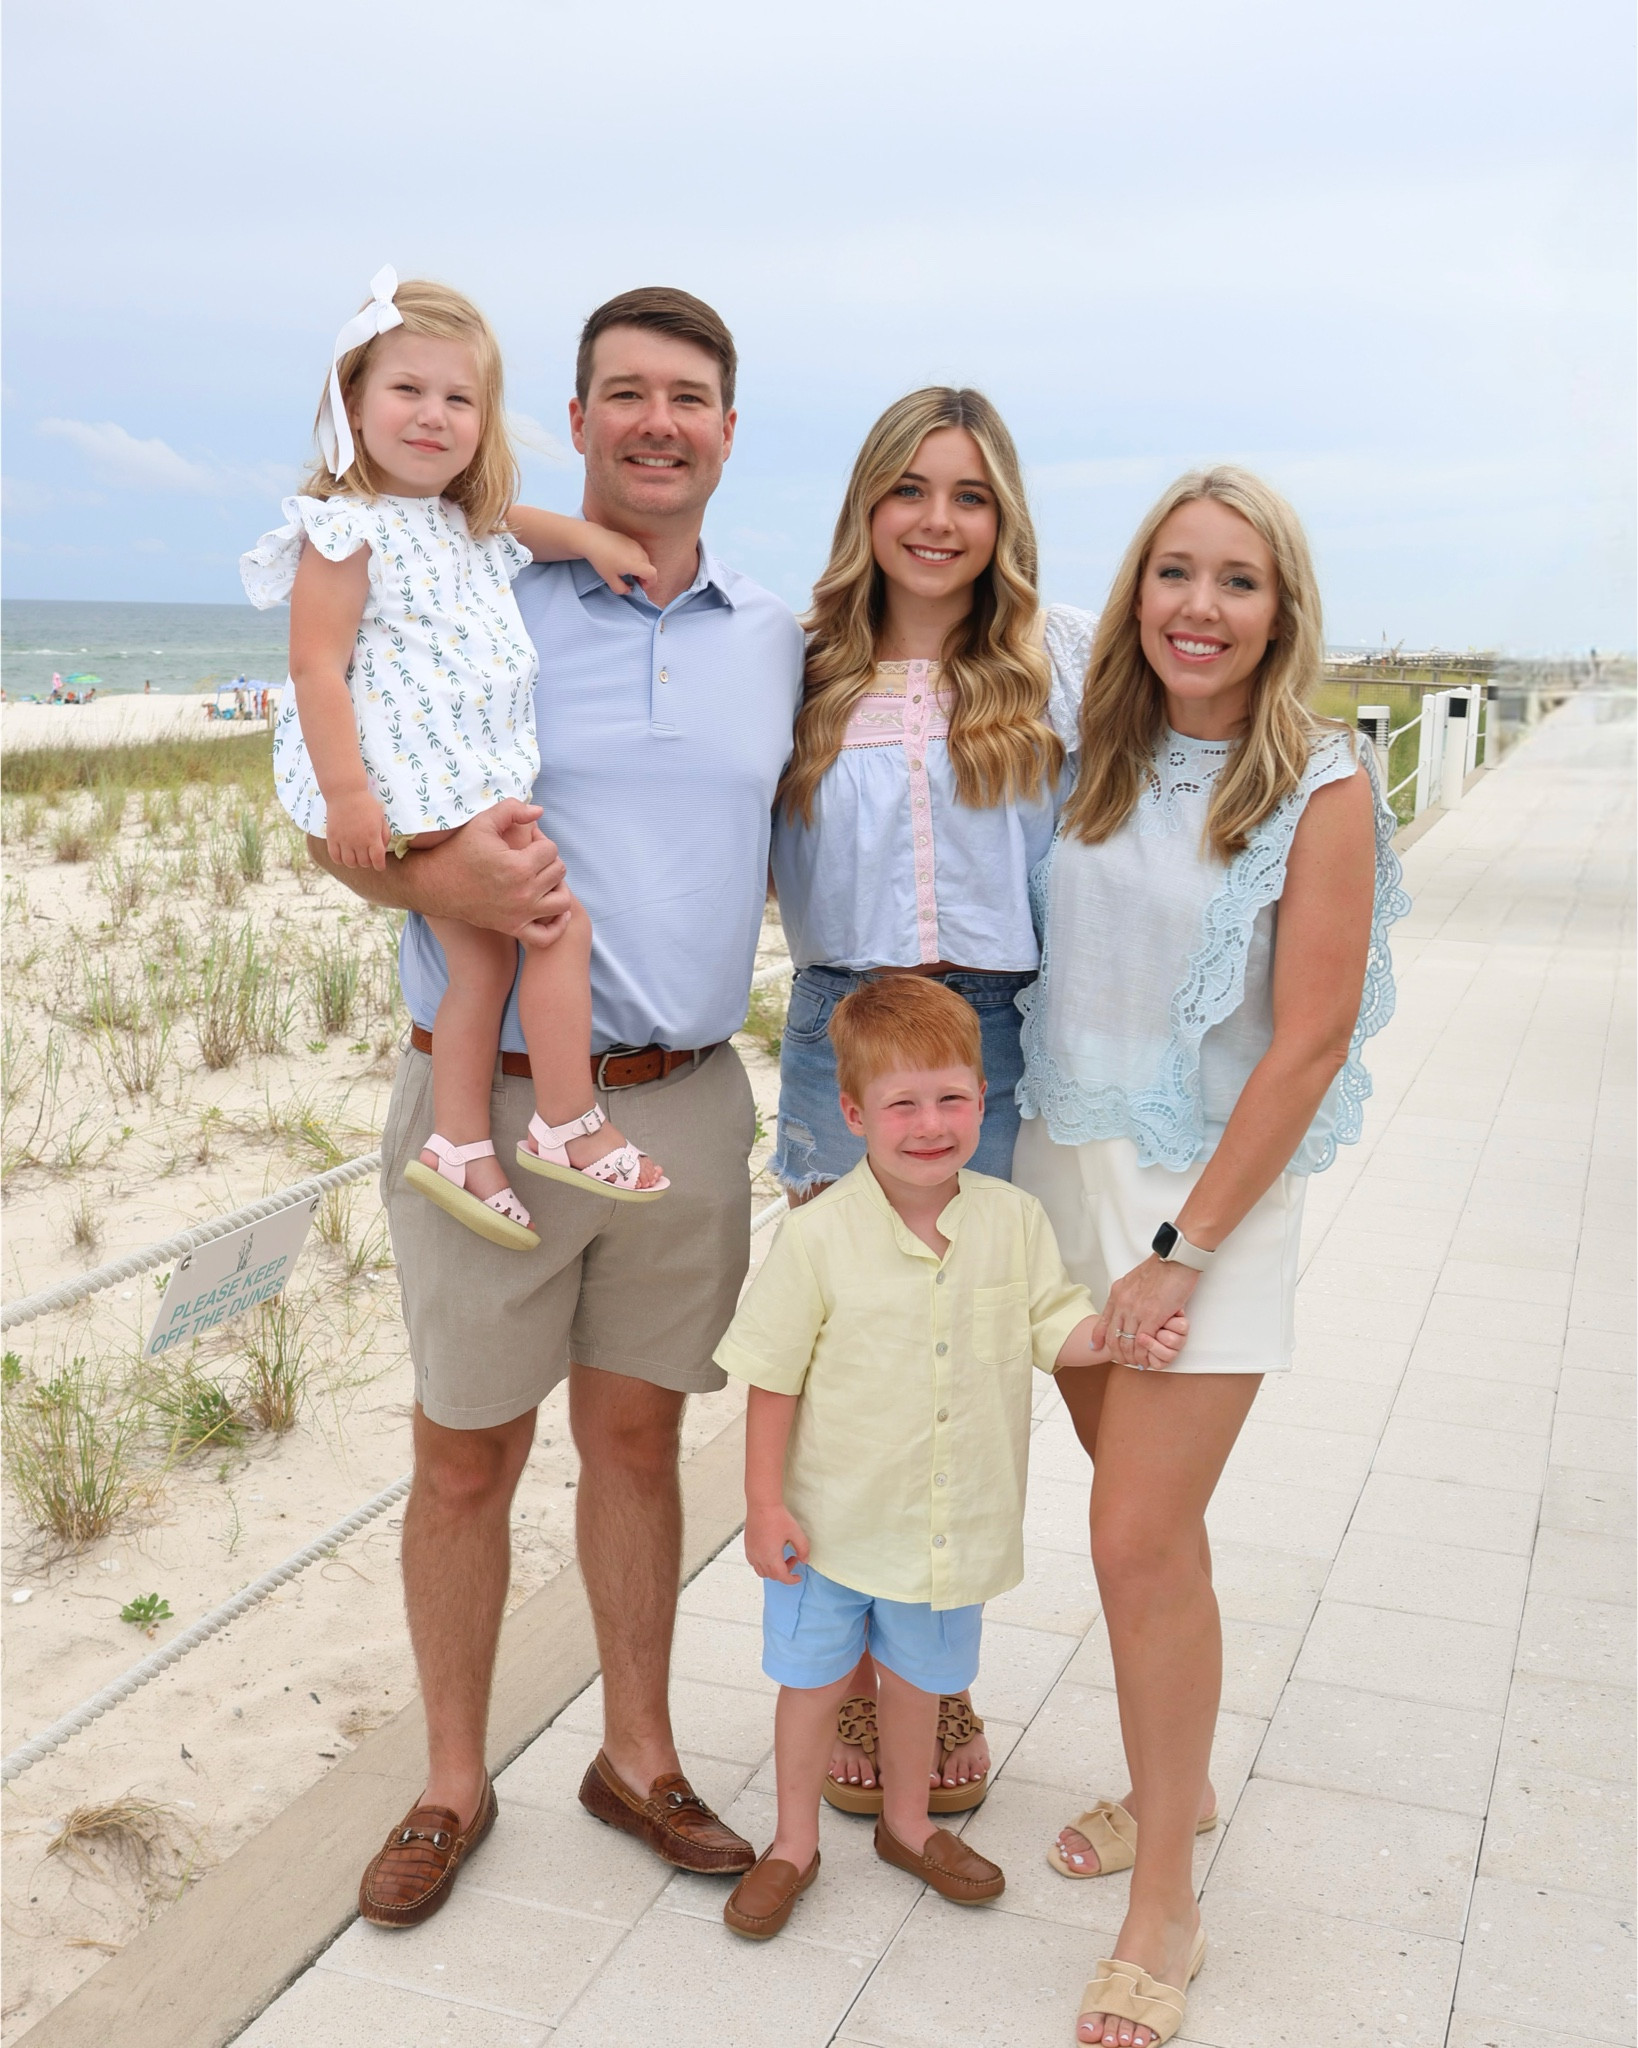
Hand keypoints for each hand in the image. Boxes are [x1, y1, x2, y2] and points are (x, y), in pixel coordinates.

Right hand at [326, 787, 390, 869]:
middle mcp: (358, 841)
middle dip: (368, 862)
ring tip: (356, 855)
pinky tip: (344, 854)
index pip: (378, 860)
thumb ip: (384, 835)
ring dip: (354, 862)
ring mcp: (344, 840)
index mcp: (372, 837)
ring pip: (349, 863)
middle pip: (364, 863)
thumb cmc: (366, 804)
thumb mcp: (381, 818)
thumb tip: (382, 850)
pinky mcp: (332, 838)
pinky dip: (340, 860)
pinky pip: (335, 857)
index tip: (379, 865)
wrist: (345, 793)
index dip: (380, 866)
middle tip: (367, 855)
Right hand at [420, 799, 570, 938]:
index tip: (526, 841)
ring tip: (542, 879)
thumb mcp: (482, 822)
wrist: (435, 885)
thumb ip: (512, 809)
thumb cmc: (459, 851)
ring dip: (557, 888)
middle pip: (559, 872)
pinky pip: (547, 936)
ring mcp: (520, 914)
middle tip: (531, 857)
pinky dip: (556, 925)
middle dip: (548, 860)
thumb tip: (539, 811)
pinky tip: (552, 908)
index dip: (540, 841)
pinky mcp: (513, 928)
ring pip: (562, 902)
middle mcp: (523, 893)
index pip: (551, 849)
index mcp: (518, 866)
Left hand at [581, 525, 656, 595]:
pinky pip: (640, 553)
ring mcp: (636, 545)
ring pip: (645, 560)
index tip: (641, 587)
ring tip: (628, 572)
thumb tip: (629, 590)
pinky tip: (625, 562)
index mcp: (635, 564)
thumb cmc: (601, 560)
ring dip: (641, 569)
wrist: (593, 539)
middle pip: (649, 568)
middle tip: (633, 582)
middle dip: (644, 577)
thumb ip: (621, 589)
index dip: (650, 583)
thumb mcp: (609, 579)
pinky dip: (637, 560)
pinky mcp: (631, 540)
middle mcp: (639, 553)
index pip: (652, 574)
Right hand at [745, 1502, 808, 1582]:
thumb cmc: (777, 1517)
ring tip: (781, 1556)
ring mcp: (751, 1552)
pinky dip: (763, 1563)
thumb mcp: (796, 1533)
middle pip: (772, 1575)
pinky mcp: (748, 1545)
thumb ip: (803, 1549)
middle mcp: (759, 1557)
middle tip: (793, 1559)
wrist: (762, 1504)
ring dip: (773, 1569)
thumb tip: (804, 1560)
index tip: (798, 1577)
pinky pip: (754, 1562)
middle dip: (784, 1572)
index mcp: (771, 1557)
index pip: (781, 1577)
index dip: (791, 1580)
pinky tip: (770, 1552)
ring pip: (761, 1571)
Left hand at [1092, 1254, 1200, 1370]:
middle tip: (1123, 1361)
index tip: (1096, 1348)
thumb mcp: (1133, 1280)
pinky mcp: (1152, 1316)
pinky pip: (1142, 1342)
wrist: (1176, 1259)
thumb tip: (1123, 1303)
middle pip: (1113, 1337)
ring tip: (1135, 1363)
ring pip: (1127, 1342)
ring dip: (1131, 1357)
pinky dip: (1143, 1354)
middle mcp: (1122, 1303)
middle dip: (1117, 1353)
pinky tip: (1146, 1359)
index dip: (1099, 1339)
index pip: (1103, 1322)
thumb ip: (1126, 1294)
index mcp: (1117, 1293)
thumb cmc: (1160, 1268)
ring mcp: (1136, 1311)